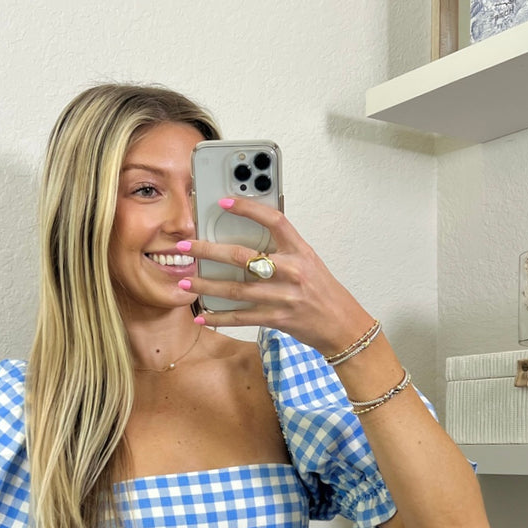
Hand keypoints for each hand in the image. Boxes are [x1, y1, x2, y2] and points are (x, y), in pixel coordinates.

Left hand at [180, 197, 373, 356]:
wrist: (342, 324)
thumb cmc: (322, 291)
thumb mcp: (308, 262)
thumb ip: (282, 250)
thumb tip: (245, 240)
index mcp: (300, 251)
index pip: (273, 220)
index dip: (248, 208)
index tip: (223, 202)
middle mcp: (292, 271)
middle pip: (242, 256)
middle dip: (208, 251)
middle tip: (185, 246)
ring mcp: (284, 296)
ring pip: (235, 289)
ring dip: (206, 285)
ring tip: (186, 280)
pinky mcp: (278, 318)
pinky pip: (242, 317)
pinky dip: (220, 317)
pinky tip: (203, 315)